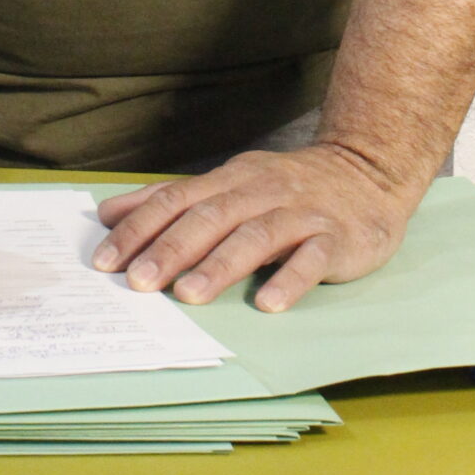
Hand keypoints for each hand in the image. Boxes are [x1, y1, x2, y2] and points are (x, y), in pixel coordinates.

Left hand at [93, 144, 417, 312]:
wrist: (368, 171)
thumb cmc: (288, 187)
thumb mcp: (229, 183)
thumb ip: (173, 199)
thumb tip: (108, 212)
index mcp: (231, 179)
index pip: (177, 199)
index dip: (139, 227)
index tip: (105, 259)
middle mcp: (262, 191)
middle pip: (210, 217)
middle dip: (171, 249)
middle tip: (138, 282)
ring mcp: (300, 213)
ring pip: (256, 236)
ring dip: (220, 265)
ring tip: (189, 295)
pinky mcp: (335, 237)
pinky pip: (312, 258)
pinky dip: (289, 280)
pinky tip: (268, 303)